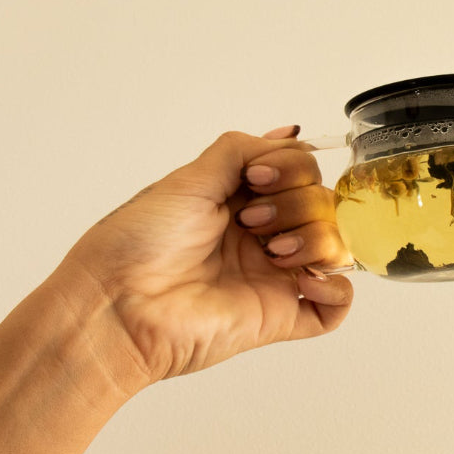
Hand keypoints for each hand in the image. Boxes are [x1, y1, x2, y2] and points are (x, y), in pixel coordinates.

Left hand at [55, 126, 353, 387]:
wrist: (117, 304)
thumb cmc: (139, 242)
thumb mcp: (190, 177)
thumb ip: (242, 150)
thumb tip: (288, 136)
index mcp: (242, 199)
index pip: (301, 170)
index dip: (290, 168)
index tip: (256, 178)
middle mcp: (263, 234)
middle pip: (323, 202)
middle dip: (296, 203)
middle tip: (249, 221)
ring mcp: (274, 276)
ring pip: (335, 245)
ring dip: (315, 238)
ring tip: (273, 252)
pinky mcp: (279, 316)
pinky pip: (334, 307)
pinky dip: (336, 289)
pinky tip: (306, 280)